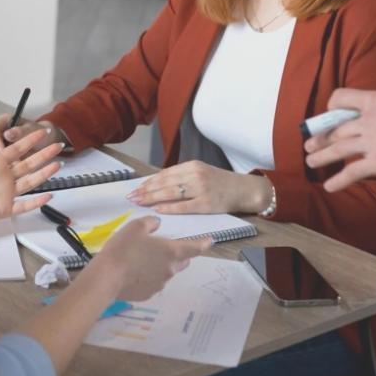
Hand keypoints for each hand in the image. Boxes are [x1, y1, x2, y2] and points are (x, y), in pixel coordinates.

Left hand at [0, 119, 61, 231]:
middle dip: (43, 155)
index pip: (17, 149)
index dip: (29, 140)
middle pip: (29, 164)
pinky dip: (36, 202)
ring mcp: (7, 193)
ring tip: (57, 165)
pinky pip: (24, 205)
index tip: (42, 131)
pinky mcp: (6, 208)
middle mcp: (5, 176)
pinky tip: (49, 195)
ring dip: (44, 174)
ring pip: (30, 182)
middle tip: (58, 145)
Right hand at [85, 217, 211, 301]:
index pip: (195, 248)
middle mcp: (171, 269)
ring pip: (167, 272)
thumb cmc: (124, 248)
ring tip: (141, 260)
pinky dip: (148, 277)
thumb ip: (150, 223)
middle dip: (177, 254)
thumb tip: (157, 225)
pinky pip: (153, 283)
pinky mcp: (149, 294)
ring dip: (160, 266)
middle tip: (162, 247)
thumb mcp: (135, 227)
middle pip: (182, 261)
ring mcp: (160, 284)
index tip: (210, 241)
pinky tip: (133, 273)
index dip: (204, 243)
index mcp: (172, 252)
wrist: (107, 277)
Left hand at [127, 160, 271, 214]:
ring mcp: (201, 189)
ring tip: (139, 202)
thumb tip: (158, 185)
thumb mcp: (201, 173)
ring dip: (152, 198)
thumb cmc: (221, 183)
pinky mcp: (206, 204)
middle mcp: (195, 175)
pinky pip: (184, 206)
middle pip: (164, 183)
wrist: (244, 189)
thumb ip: (183, 177)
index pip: (165, 173)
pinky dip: (169, 208)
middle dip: (145, 190)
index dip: (148, 181)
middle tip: (131, 197)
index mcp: (192, 166)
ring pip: (171, 193)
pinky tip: (157, 209)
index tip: (136, 187)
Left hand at [303, 89, 375, 191]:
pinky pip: (353, 172)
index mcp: (374, 100)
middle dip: (321, 137)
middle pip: (337, 129)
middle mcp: (367, 121)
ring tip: (310, 161)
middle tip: (311, 143)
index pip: (342, 97)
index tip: (331, 113)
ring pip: (338, 149)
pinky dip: (338, 180)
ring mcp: (371, 142)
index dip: (333, 105)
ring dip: (321, 156)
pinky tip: (329, 186)